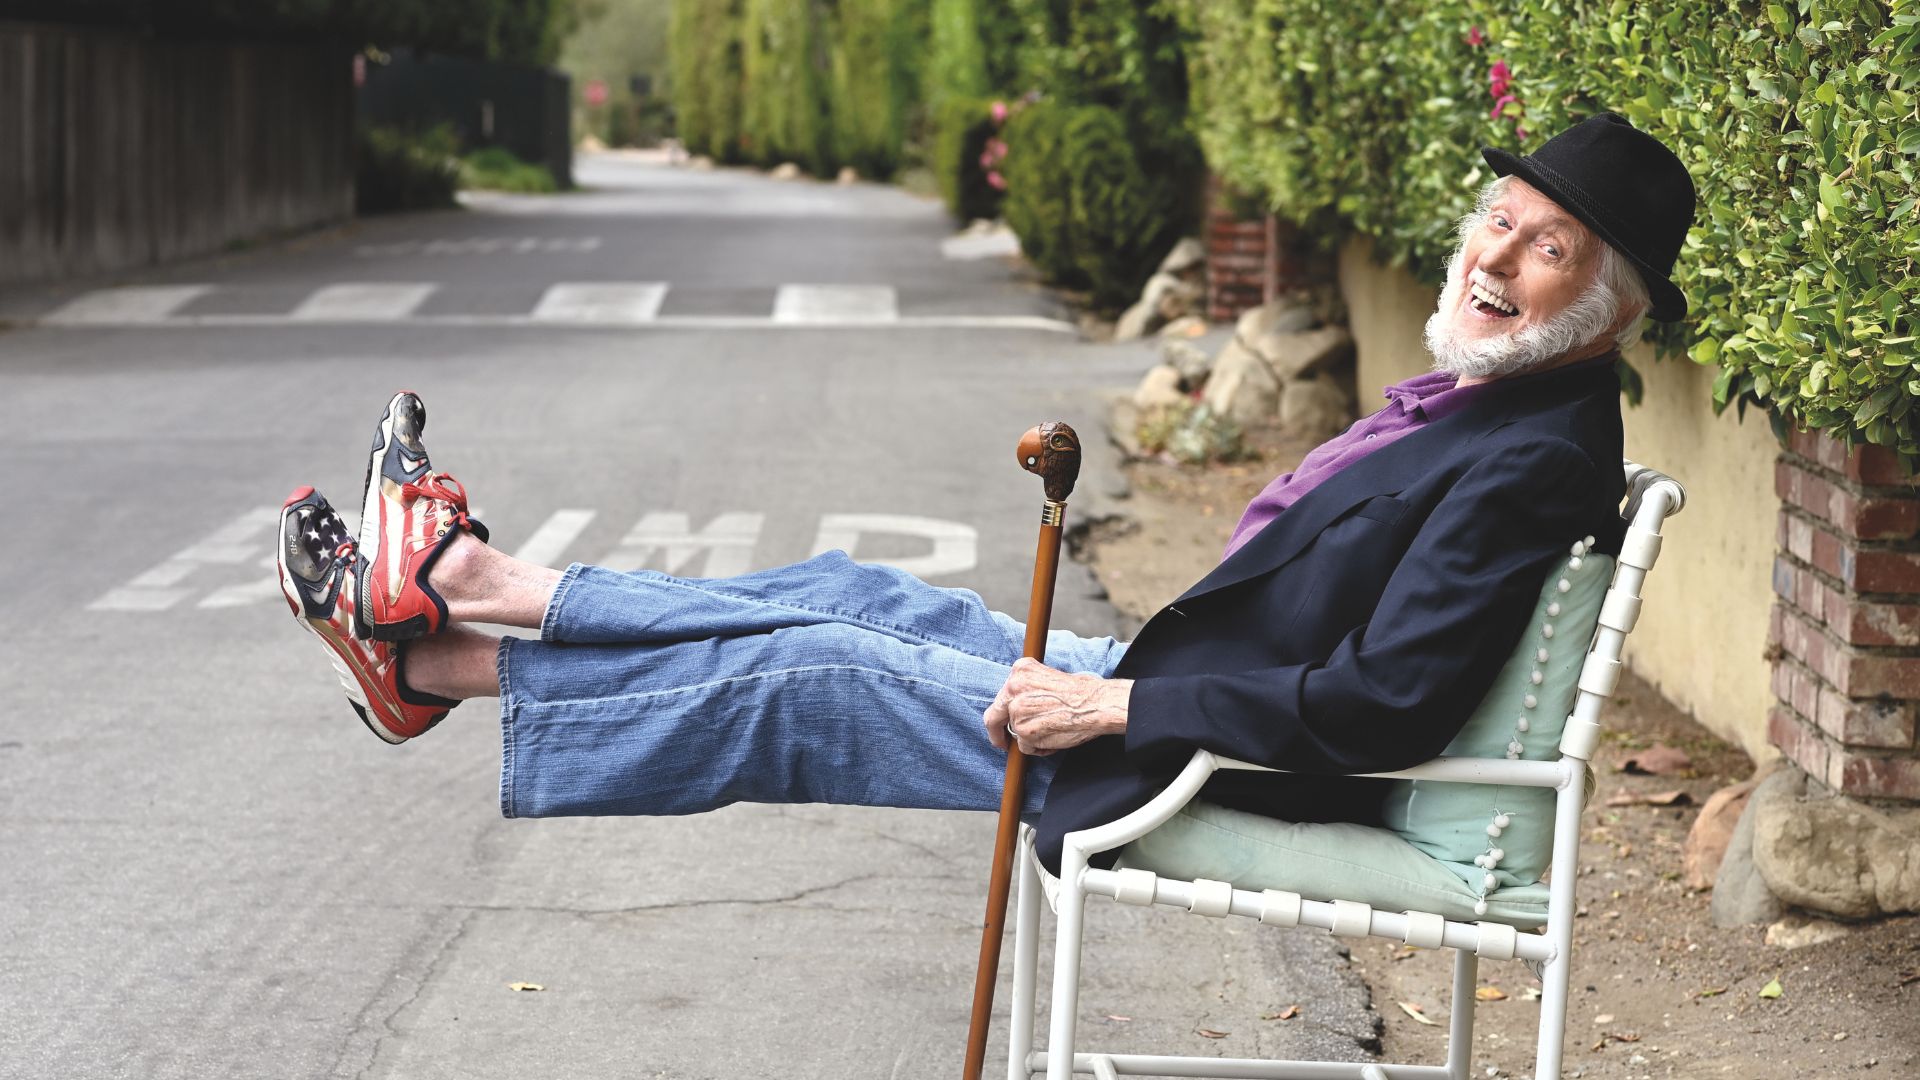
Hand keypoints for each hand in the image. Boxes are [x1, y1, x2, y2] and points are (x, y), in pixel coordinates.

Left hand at [983, 658, 1131, 756]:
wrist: (1097, 704)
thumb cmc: (1081, 692)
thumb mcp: (1048, 677)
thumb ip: (1028, 690)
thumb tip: (1016, 709)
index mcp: (1019, 670)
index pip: (1001, 695)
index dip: (1002, 713)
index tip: (1002, 723)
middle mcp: (1013, 687)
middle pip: (993, 716)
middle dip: (997, 733)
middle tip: (1002, 743)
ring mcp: (1017, 710)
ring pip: (1015, 734)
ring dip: (1030, 739)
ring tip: (1052, 732)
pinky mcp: (1024, 731)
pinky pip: (1025, 748)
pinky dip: (1038, 749)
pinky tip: (1054, 739)